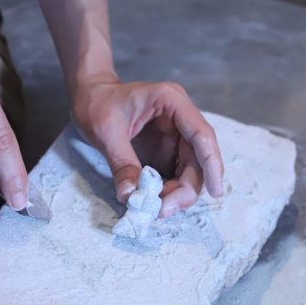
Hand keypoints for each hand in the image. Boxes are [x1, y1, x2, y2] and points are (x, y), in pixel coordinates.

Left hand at [71, 72, 223, 216]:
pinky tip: (155, 201)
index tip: (216, 191)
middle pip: (198, 158)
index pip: (201, 135)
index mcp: (172, 102)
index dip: (212, 164)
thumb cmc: (97, 103)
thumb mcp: (106, 132)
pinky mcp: (166, 148)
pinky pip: (175, 173)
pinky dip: (168, 189)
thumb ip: (122, 163)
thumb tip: (131, 197)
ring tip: (156, 207)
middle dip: (187, 187)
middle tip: (164, 209)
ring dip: (178, 192)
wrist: (89, 95)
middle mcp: (180, 118)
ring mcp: (175, 134)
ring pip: (190, 169)